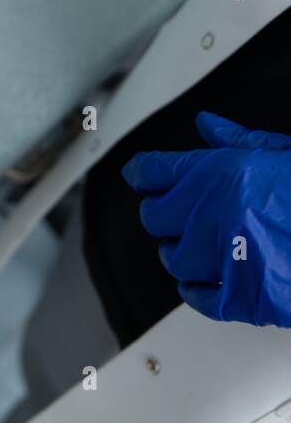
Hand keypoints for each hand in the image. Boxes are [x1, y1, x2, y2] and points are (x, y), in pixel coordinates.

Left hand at [121, 111, 290, 327]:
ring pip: (173, 258)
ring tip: (203, 245)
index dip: (147, 174)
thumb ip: (238, 140)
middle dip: (165, 213)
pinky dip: (196, 290)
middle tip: (181, 213)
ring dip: (181, 251)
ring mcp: (226, 257)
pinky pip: (198, 297)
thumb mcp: (284, 153)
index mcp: (220, 174)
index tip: (145, 177)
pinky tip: (204, 281)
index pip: (151, 171)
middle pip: (154, 216)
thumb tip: (206, 125)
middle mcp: (214, 214)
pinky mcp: (245, 297)